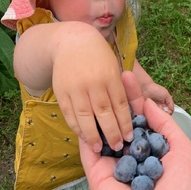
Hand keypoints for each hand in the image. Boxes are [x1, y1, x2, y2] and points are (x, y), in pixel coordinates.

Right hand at [51, 24, 133, 152]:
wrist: (71, 41)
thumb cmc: (98, 55)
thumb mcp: (113, 66)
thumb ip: (118, 87)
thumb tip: (126, 113)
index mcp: (110, 75)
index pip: (120, 104)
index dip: (125, 123)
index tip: (129, 136)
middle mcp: (93, 82)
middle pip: (104, 113)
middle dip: (111, 132)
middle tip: (116, 147)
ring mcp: (76, 87)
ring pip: (85, 116)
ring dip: (92, 135)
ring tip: (98, 148)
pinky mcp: (61, 91)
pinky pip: (69, 114)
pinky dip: (76, 127)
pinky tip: (82, 136)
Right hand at [80, 71, 190, 189]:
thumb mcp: (183, 152)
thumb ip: (164, 126)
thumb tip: (147, 103)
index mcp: (151, 152)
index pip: (140, 118)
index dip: (134, 97)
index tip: (128, 75)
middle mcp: (131, 157)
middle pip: (120, 121)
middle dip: (117, 97)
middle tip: (114, 73)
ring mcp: (113, 166)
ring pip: (104, 132)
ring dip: (100, 108)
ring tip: (99, 83)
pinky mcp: (97, 176)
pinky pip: (88, 151)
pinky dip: (85, 131)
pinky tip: (85, 107)